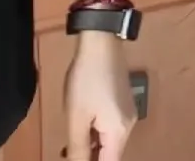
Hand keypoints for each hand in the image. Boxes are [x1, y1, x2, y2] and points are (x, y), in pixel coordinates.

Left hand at [62, 35, 134, 160]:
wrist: (101, 44)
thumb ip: (77, 148)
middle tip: (66, 153)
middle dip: (90, 156)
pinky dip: (95, 133)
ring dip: (91, 146)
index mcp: (119, 132)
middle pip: (111, 153)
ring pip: (109, 140)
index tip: (75, 159)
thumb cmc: (86, 81)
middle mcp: (128, 125)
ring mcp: (127, 113)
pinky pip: (110, 127)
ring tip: (68, 145)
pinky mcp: (123, 103)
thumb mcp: (76, 117)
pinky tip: (80, 128)